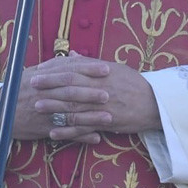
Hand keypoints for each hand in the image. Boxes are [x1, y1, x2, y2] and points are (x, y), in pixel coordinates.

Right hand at [8, 55, 110, 143]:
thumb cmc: (19, 90)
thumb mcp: (33, 74)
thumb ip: (55, 66)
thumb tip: (75, 56)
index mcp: (43, 78)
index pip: (69, 71)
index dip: (88, 70)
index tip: (106, 69)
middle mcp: (44, 94)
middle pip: (70, 92)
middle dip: (91, 93)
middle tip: (109, 94)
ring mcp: (45, 112)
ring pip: (70, 114)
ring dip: (91, 117)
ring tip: (109, 118)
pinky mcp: (44, 128)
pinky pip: (65, 134)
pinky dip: (81, 136)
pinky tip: (96, 137)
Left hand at [11, 53, 160, 143]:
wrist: (156, 103)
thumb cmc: (134, 84)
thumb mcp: (115, 68)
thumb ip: (91, 64)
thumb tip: (73, 55)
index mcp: (102, 73)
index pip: (74, 68)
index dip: (55, 69)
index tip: (39, 69)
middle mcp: (101, 87)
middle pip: (71, 85)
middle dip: (50, 85)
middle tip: (31, 84)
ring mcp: (103, 105)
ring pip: (75, 106)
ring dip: (54, 107)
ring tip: (37, 107)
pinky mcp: (107, 122)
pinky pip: (84, 127)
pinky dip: (68, 131)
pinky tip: (53, 133)